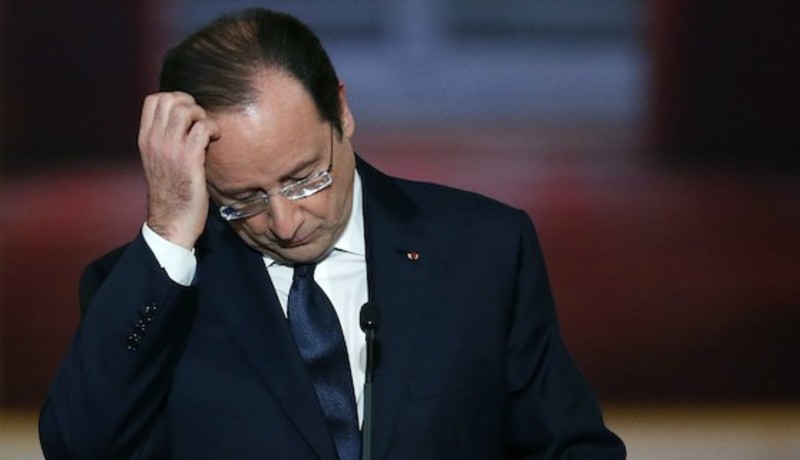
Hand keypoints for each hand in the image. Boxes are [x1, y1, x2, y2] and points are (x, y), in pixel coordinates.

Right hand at [138, 92, 219, 248]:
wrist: (171, 221)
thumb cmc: (171, 192)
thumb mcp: (159, 161)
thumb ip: (165, 140)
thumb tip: (184, 122)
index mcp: (145, 139)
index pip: (153, 100)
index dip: (175, 98)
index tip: (188, 113)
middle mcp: (154, 140)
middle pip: (170, 99)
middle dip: (191, 104)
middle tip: (201, 120)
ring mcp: (170, 149)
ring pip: (186, 110)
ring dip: (202, 115)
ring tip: (208, 130)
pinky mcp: (189, 160)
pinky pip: (202, 128)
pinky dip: (213, 129)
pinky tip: (215, 140)